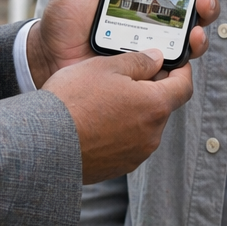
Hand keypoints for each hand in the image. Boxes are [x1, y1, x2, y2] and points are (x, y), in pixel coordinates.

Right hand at [44, 47, 193, 183]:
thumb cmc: (73, 101)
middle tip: (128, 74)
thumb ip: (138, 61)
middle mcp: (151, 135)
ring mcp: (135, 154)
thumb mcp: (106, 67)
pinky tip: (96, 118)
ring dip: (133, 109)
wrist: (43, 143)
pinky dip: (119, 129)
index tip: (173, 62)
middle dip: (151, 88)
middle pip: (162, 105)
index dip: (181, 70)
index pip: (184, 86)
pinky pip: (127, 142)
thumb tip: (156, 58)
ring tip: (105, 96)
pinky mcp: (117, 167)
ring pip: (144, 124)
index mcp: (154, 106)